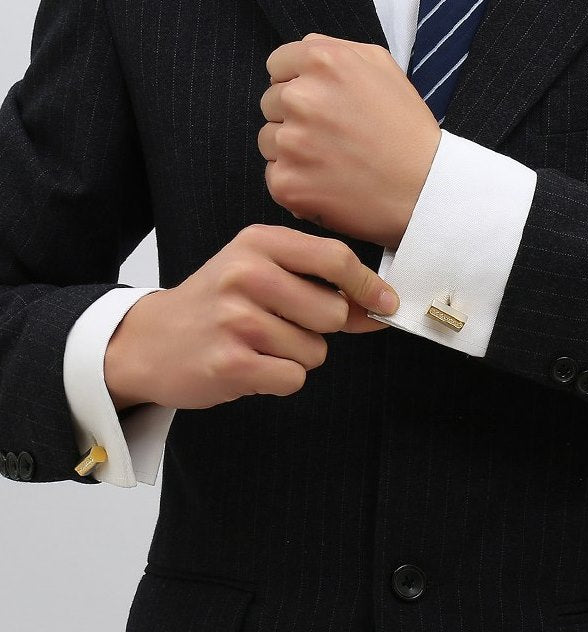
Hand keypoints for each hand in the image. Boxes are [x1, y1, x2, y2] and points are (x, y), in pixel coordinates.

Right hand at [104, 225, 398, 410]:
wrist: (149, 341)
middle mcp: (246, 274)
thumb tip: (381, 306)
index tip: (385, 303)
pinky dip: (279, 378)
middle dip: (320, 329)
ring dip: (296, 356)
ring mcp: (236, 318)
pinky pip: (294, 377)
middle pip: (332, 312)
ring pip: (315, 350)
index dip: (368, 285)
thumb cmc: (216, 304)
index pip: (335, 258)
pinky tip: (250, 365)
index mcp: (259, 243)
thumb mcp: (262, 275)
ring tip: (257, 345)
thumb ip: (320, 286)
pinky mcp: (231, 362)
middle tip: (282, 326)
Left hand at [258, 34, 440, 248]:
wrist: (424, 191)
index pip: (278, 66)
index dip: (298, 85)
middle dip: (295, 118)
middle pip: (271, 103)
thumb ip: (335, 50)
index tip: (320, 105)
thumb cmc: (407, 131)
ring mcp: (291, 143)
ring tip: (332, 162)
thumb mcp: (381, 67)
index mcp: (322, 62)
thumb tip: (302, 56)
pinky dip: (295, 184)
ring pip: (269, 141)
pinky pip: (274, 177)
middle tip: (333, 138)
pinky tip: (327, 184)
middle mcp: (301, 98)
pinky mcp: (287, 183)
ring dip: (293, 152)